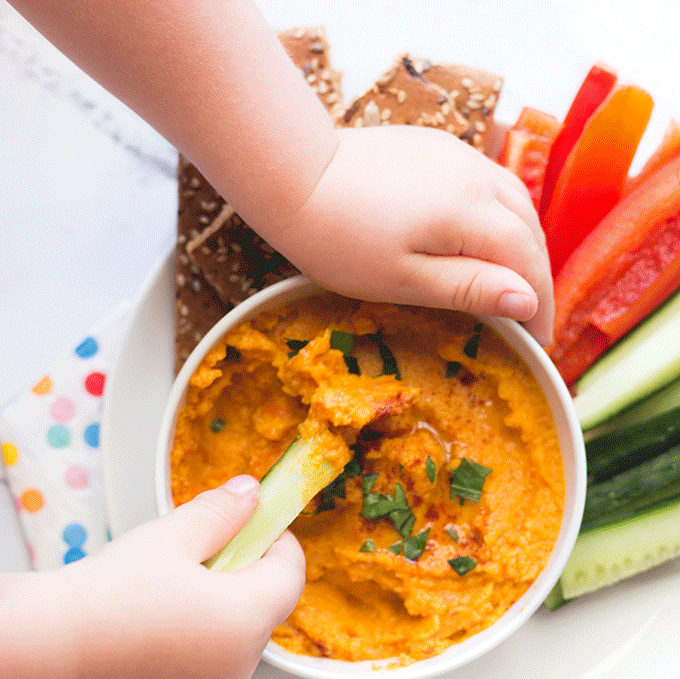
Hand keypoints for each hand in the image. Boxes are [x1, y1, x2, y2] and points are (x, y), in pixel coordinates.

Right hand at [33, 476, 304, 678]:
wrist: (45, 656)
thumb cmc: (107, 594)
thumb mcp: (170, 537)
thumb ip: (221, 513)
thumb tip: (252, 495)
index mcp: (246, 620)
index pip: (290, 577)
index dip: (279, 545)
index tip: (257, 528)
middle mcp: (237, 670)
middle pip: (257, 614)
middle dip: (238, 582)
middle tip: (198, 557)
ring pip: (225, 650)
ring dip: (210, 622)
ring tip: (160, 599)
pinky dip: (181, 658)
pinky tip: (140, 638)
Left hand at [276, 126, 553, 346]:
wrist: (294, 177)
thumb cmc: (340, 240)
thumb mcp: (404, 280)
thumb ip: (469, 289)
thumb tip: (528, 302)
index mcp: (469, 211)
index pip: (526, 258)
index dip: (540, 302)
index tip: (539, 341)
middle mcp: (474, 174)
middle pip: (528, 228)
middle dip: (537, 275)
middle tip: (531, 319)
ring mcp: (456, 154)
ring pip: (514, 200)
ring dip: (523, 243)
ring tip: (515, 283)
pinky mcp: (436, 146)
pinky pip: (488, 182)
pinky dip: (501, 216)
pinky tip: (486, 239)